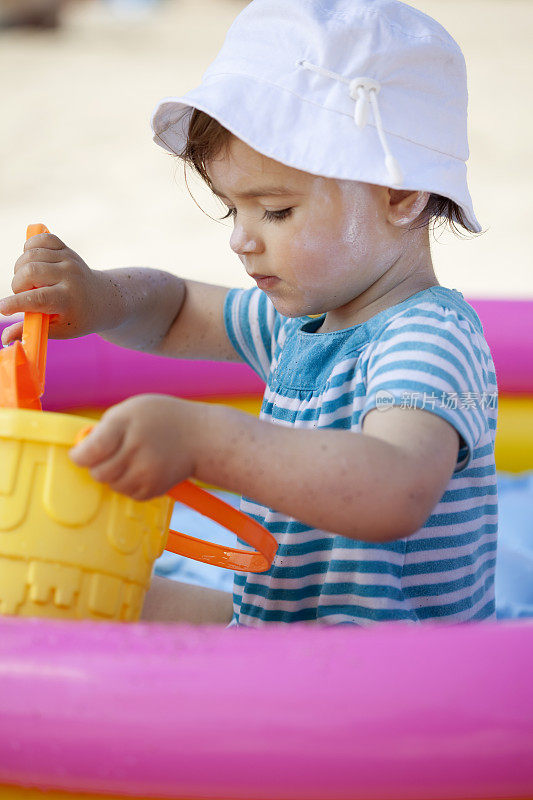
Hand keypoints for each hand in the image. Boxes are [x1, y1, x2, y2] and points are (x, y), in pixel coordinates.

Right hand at [0, 232, 102, 345]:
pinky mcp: (66, 250)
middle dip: (17, 284)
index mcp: (68, 300)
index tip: (3, 309)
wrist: (103, 300)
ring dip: (20, 268)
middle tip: (23, 294)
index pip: (38, 298)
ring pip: (31, 254)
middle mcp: (70, 276)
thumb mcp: (59, 330)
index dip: (16, 303)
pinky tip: (34, 262)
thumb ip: (32, 331)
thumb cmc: (77, 318)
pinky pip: (41, 239)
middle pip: (30, 271)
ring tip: (29, 281)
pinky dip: (30, 248)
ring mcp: (69, 260)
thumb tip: (5, 339)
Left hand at [69, 394, 198, 500]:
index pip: (91, 451)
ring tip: (129, 460)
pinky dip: (130, 484)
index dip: (79, 456)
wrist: (199, 436)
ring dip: (114, 476)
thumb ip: (105, 428)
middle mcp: (136, 448)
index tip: (80, 454)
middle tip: (108, 456)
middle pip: (99, 473)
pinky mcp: (155, 488)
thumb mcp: (131, 410)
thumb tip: (81, 450)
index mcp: (125, 423)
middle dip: (97, 466)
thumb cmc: (160, 418)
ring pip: (112, 486)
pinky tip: (142, 469)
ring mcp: (147, 470)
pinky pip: (129, 494)